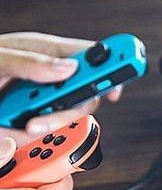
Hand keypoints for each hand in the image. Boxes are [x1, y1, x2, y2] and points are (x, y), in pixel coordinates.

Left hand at [0, 32, 122, 145]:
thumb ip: (31, 60)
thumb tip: (70, 69)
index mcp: (47, 53)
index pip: (93, 56)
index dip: (113, 68)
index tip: (115, 87)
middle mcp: (50, 77)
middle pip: (85, 95)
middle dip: (69, 109)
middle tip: (45, 117)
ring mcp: (41, 100)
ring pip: (68, 117)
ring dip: (50, 125)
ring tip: (24, 125)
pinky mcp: (30, 120)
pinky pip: (46, 132)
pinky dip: (34, 136)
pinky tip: (17, 130)